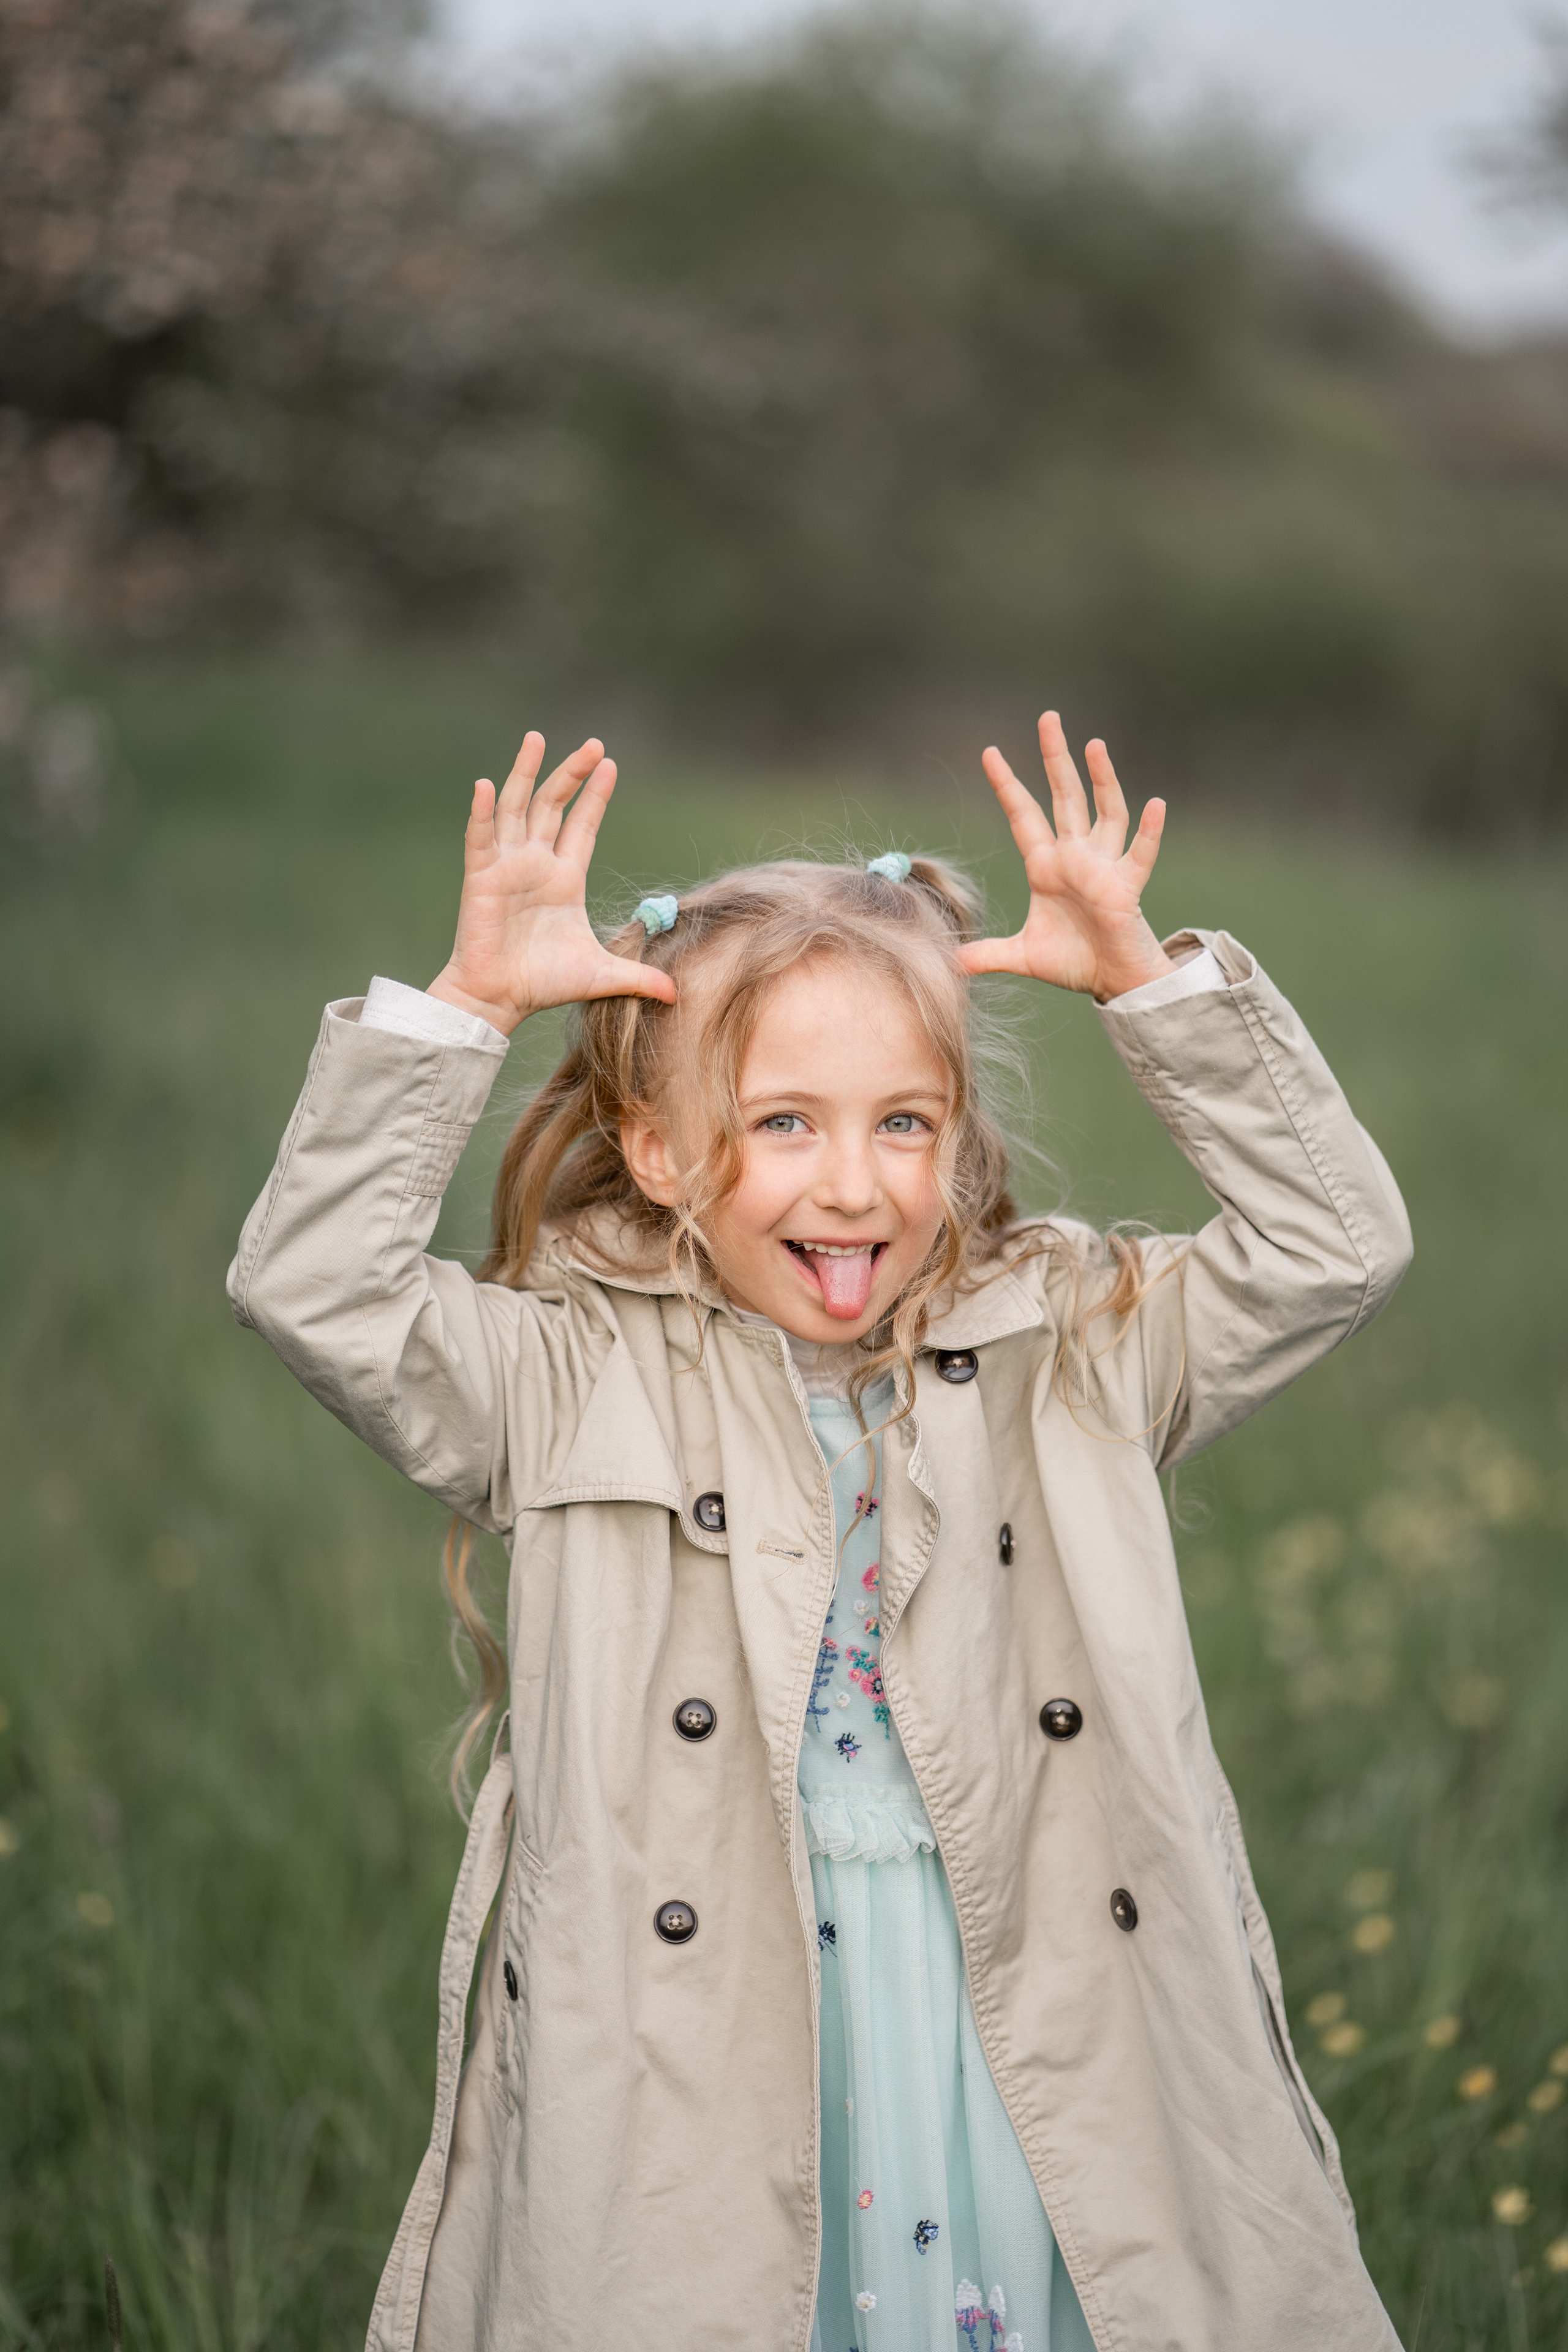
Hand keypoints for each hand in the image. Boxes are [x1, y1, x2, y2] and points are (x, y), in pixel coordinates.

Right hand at [426, 734, 676, 1034]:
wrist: (500, 999)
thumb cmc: (544, 983)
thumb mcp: (601, 975)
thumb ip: (638, 977)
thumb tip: (676, 994)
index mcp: (564, 879)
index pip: (583, 826)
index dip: (595, 796)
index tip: (610, 764)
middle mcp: (536, 864)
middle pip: (553, 805)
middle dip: (572, 774)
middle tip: (593, 743)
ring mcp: (507, 866)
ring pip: (516, 808)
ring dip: (524, 773)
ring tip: (536, 738)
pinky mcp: (482, 878)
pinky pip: (480, 838)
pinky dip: (482, 812)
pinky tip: (487, 785)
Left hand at [958, 713, 1172, 999]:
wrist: (1111, 981)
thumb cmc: (1073, 960)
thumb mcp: (1023, 956)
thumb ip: (988, 954)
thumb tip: (950, 964)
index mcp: (1045, 866)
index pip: (1023, 815)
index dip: (1007, 785)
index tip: (989, 752)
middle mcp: (1075, 857)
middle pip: (1064, 797)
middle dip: (1055, 758)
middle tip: (1048, 717)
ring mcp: (1103, 867)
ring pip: (1105, 812)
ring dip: (1102, 779)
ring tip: (1094, 744)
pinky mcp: (1126, 887)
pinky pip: (1140, 854)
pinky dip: (1149, 830)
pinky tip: (1156, 804)